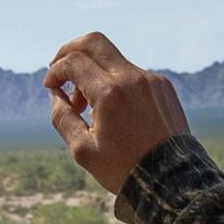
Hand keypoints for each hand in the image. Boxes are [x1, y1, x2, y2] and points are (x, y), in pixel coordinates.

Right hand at [43, 35, 189, 194]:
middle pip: (93, 41)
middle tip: (60, 70)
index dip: (55, 71)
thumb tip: (54, 93)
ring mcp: (151, 80)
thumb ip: (61, 116)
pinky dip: (115, 82)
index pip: (73, 62)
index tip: (50, 86)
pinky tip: (112, 109)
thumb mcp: (83, 149)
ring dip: (93, 72)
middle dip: (70, 51)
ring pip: (113, 59)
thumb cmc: (125, 169)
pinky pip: (132, 73)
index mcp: (110, 93)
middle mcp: (133, 78)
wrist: (173, 181)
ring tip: (87, 105)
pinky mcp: (164, 87)